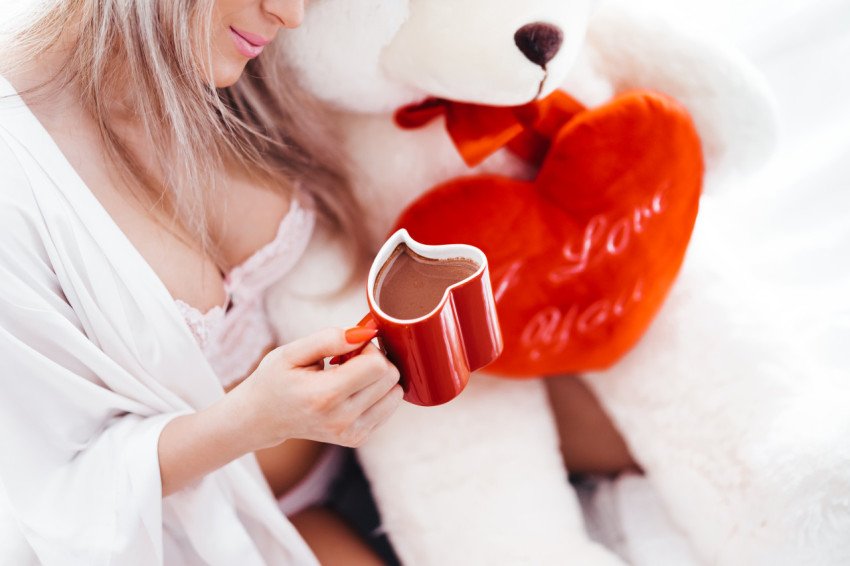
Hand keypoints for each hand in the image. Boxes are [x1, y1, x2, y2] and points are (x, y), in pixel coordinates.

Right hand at [229, 327, 402, 450]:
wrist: (262, 419)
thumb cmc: (275, 380)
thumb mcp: (291, 352)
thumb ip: (328, 339)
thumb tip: (365, 334)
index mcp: (324, 396)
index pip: (377, 366)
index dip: (368, 348)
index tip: (349, 348)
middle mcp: (342, 419)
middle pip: (391, 378)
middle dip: (375, 360)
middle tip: (348, 360)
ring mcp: (351, 433)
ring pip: (395, 393)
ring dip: (378, 378)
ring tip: (349, 376)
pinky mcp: (357, 438)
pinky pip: (389, 406)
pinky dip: (377, 393)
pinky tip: (352, 390)